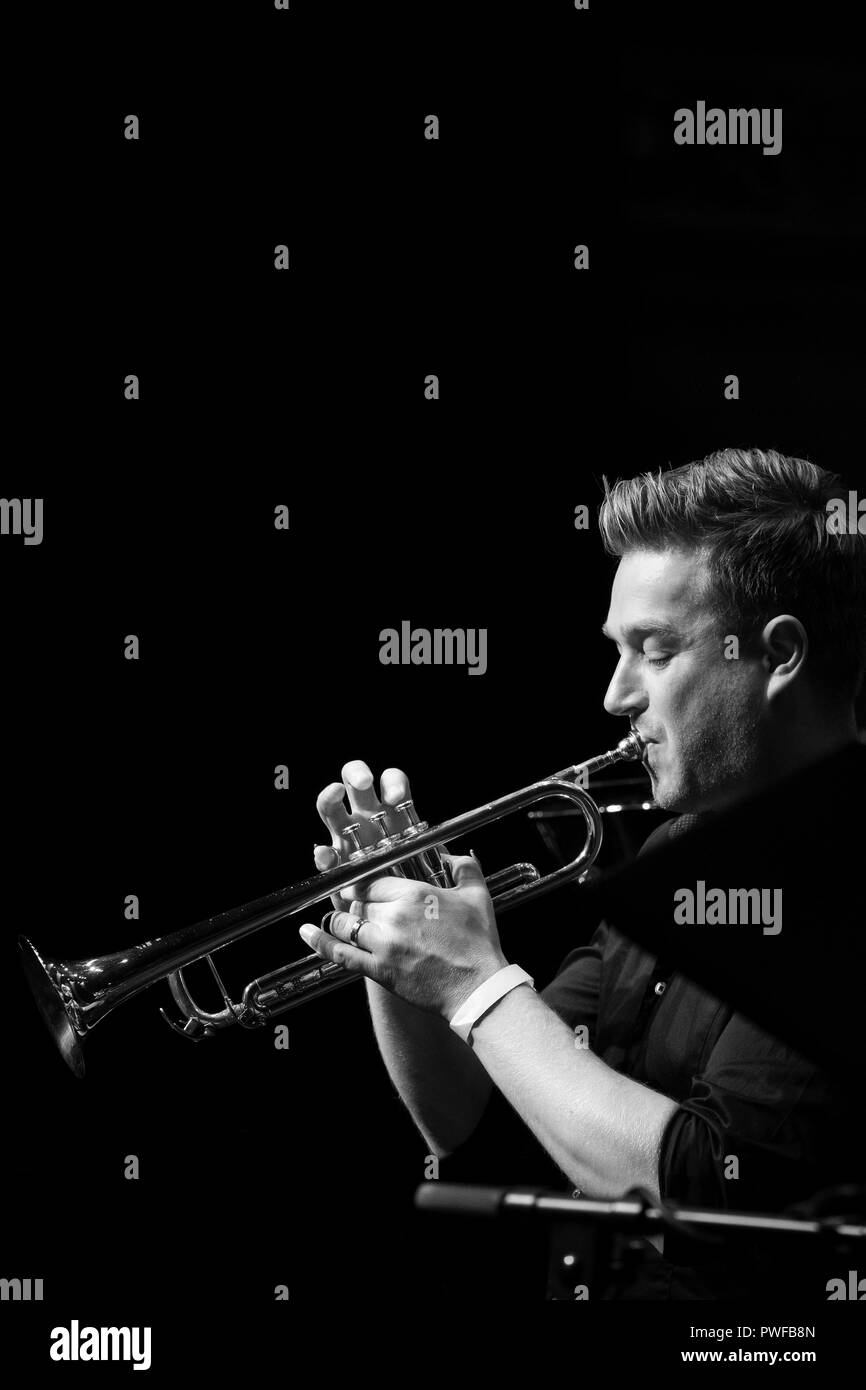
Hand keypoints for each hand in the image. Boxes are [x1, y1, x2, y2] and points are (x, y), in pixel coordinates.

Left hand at [307, 760, 508, 1017]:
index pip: (373, 880)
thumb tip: (452, 855)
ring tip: (337, 917)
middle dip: (353, 901)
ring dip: (338, 919)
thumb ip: (465, 868)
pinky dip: (319, 942)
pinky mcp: (378, 969)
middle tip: (350, 902)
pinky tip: (305, 932)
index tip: (359, 884)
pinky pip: (340, 953)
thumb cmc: (478, 944)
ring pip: (346, 923)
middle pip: (358, 901)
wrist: (477, 988)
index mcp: (415, 894)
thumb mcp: (478, 897)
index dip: (364, 883)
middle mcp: (394, 916)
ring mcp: (383, 944)